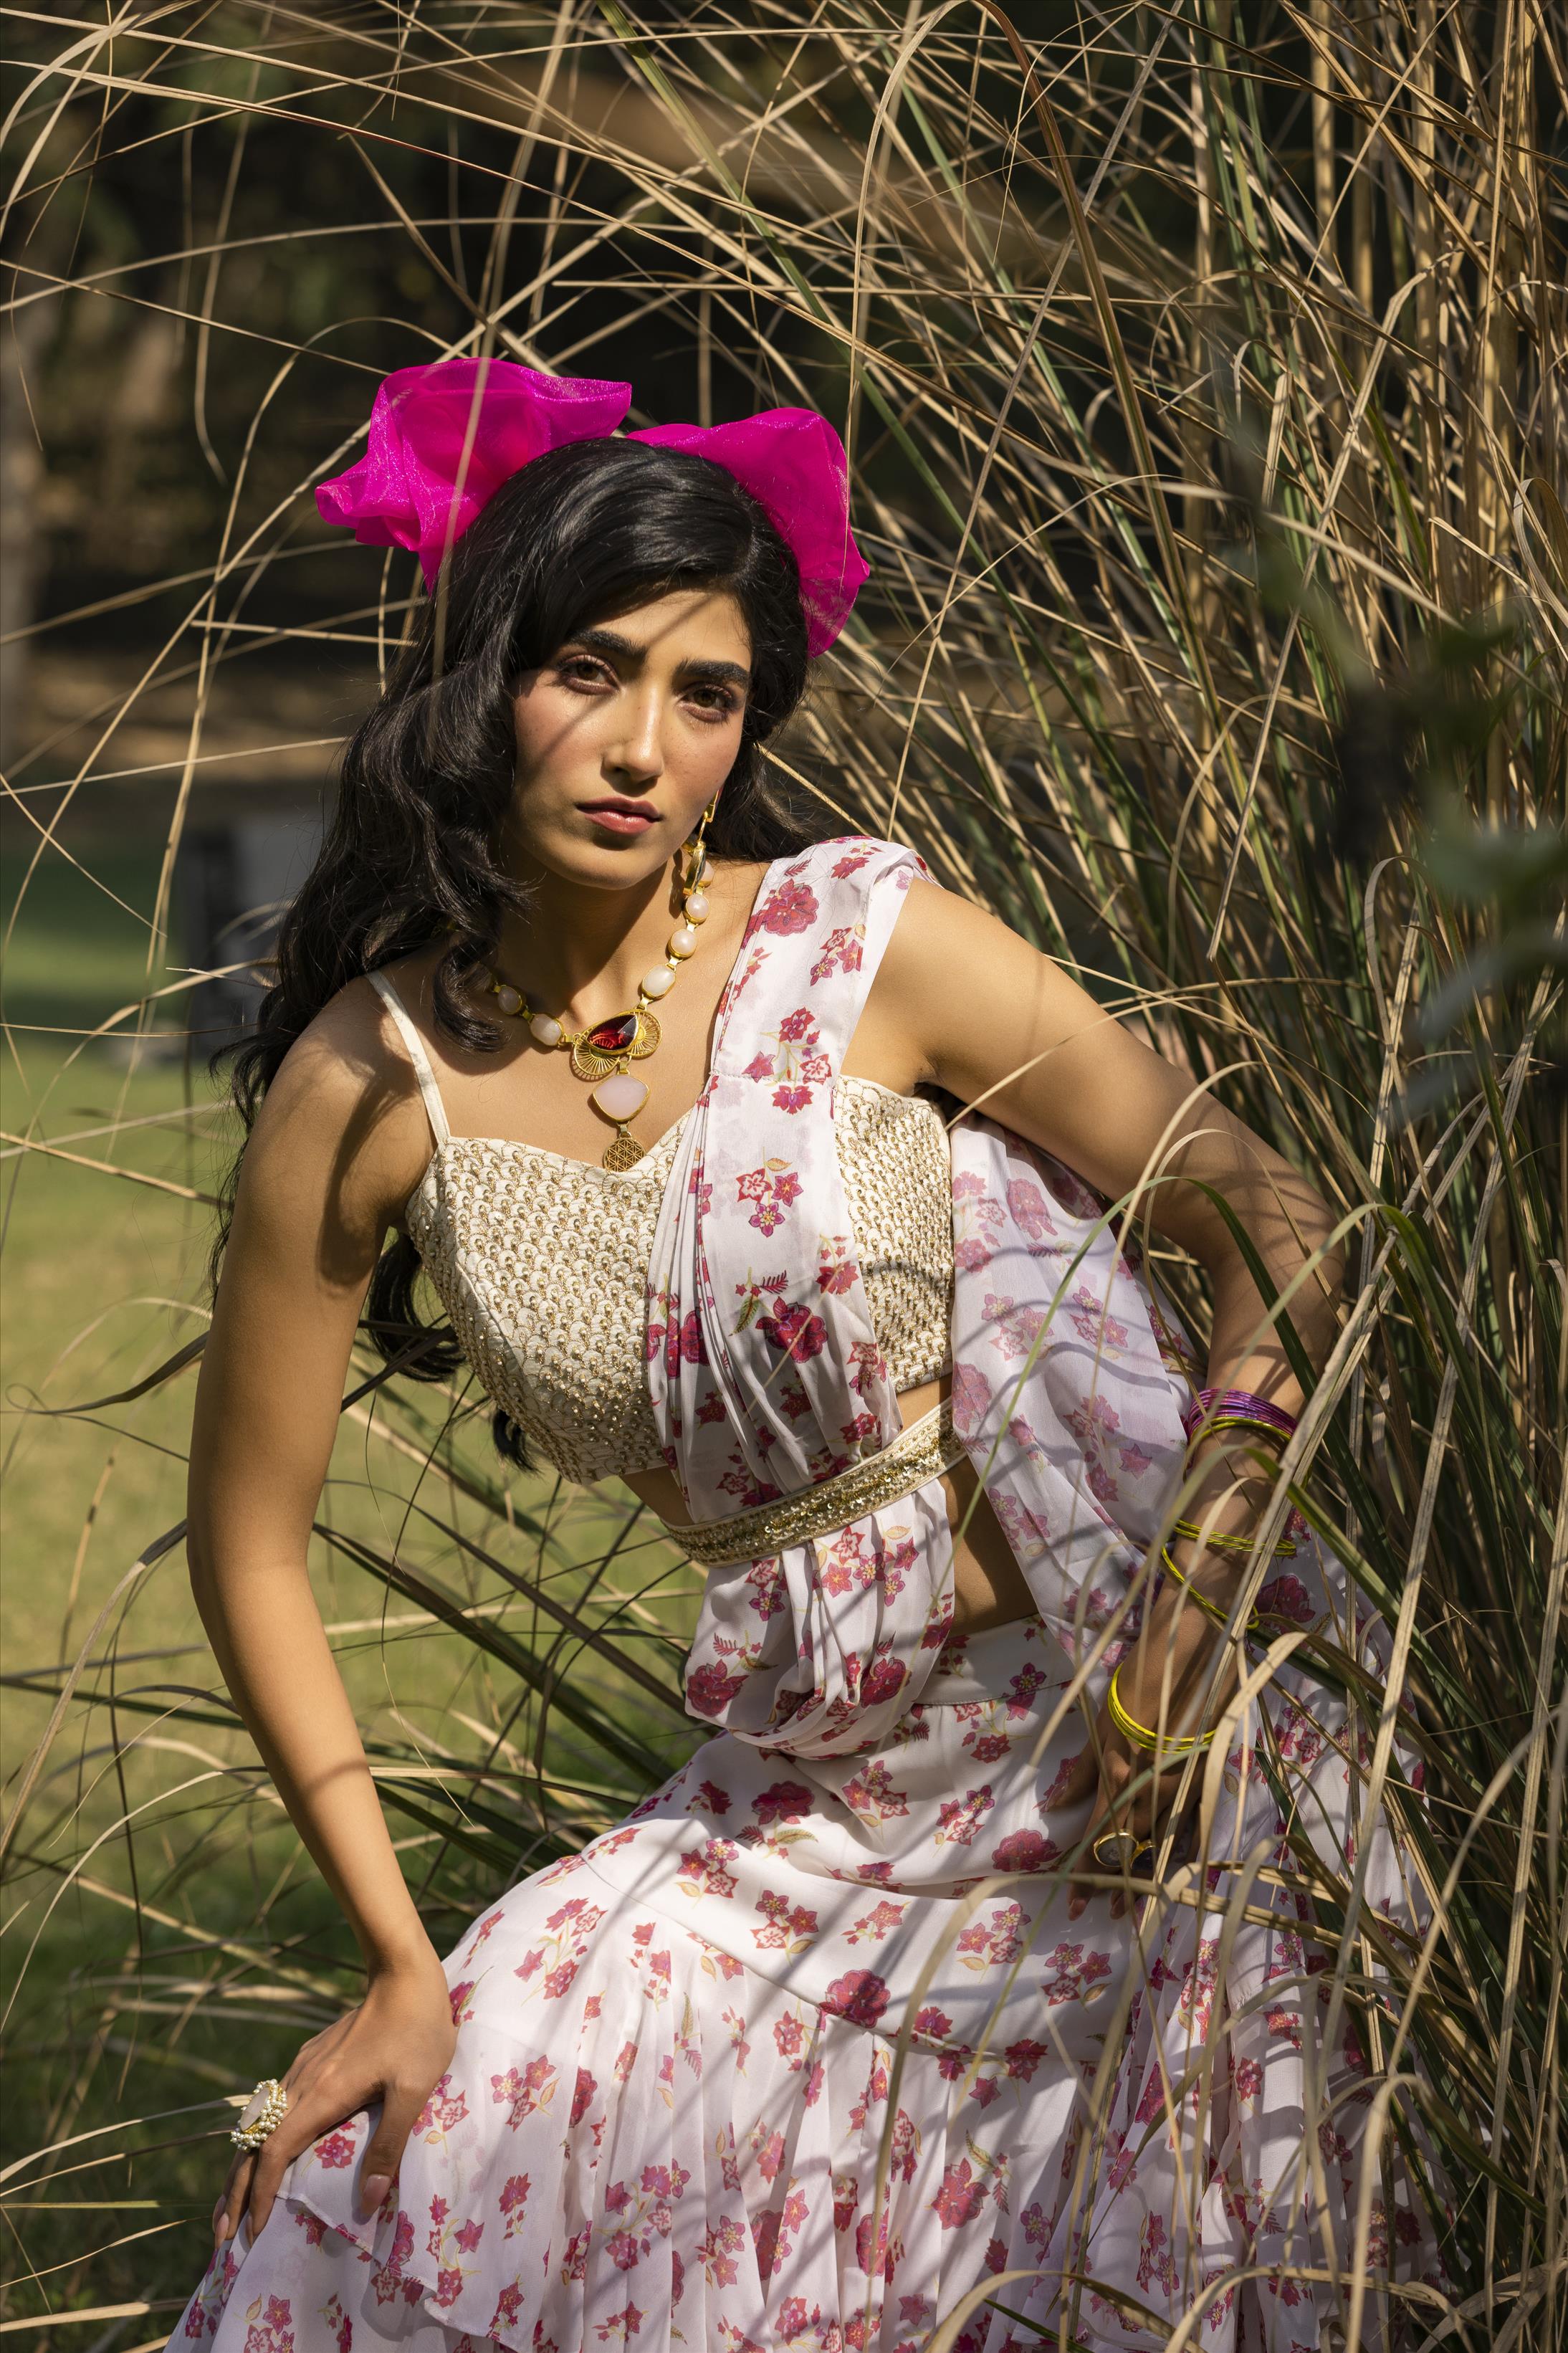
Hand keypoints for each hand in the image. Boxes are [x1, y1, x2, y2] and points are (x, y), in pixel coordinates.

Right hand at [214, 1949, 455, 2249]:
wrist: (403, 1972)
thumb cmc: (417, 2031)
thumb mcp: (414, 2090)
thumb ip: (389, 2144)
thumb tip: (369, 2202)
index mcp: (321, 2094)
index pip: (275, 2154)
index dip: (260, 2196)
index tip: (253, 2233)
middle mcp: (302, 2083)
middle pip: (254, 2146)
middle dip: (234, 2193)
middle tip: (221, 2238)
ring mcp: (303, 2069)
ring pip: (259, 2127)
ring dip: (241, 2169)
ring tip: (230, 2208)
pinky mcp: (312, 2060)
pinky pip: (273, 2108)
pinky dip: (258, 2141)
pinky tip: (263, 2154)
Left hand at [1064, 1591, 1234, 1921]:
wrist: (1197, 1635)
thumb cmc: (1142, 1670)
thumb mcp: (1104, 1714)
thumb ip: (1085, 1766)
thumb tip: (1058, 1804)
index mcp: (1120, 1761)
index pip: (1102, 1828)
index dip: (1086, 1866)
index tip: (1075, 1900)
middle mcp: (1153, 1775)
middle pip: (1132, 1840)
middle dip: (1115, 1880)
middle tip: (1102, 1912)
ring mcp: (1187, 1775)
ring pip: (1165, 1837)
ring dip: (1148, 1872)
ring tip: (1132, 1905)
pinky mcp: (1213, 1768)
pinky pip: (1200, 1819)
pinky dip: (1187, 1848)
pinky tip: (1178, 1875)